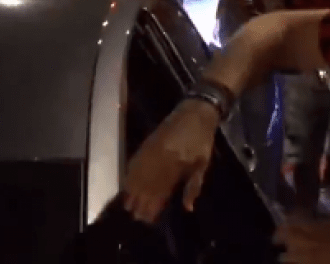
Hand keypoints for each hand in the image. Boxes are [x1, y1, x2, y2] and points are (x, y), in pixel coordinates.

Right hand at [123, 99, 220, 222]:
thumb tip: (188, 207)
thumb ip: (194, 186)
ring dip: (132, 191)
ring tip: (128, 206)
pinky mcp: (147, 143)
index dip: (154, 204)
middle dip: (141, 202)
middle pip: (147, 184)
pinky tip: (127, 185)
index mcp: (177, 163)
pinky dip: (129, 175)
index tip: (148, 218)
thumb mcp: (203, 163)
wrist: (195, 112)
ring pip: (138, 174)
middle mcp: (161, 157)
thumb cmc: (202, 140)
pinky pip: (134, 162)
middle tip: (135, 216)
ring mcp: (151, 149)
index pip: (162, 189)